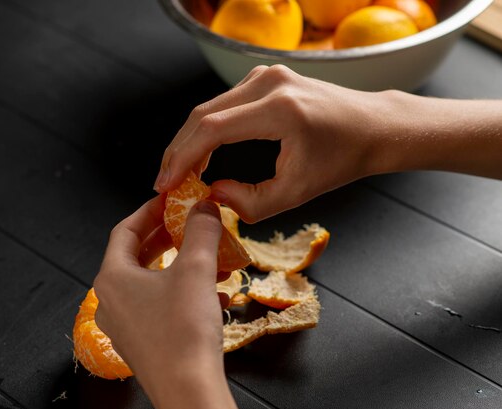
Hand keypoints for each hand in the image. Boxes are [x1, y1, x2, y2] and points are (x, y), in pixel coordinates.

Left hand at [94, 195, 240, 408]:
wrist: (188, 390)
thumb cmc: (183, 331)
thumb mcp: (196, 269)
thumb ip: (201, 230)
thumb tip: (204, 207)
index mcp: (112, 277)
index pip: (126, 230)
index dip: (150, 211)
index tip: (170, 201)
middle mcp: (111, 300)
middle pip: (138, 256)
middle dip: (169, 239)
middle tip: (190, 225)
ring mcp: (124, 324)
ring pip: (153, 283)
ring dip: (183, 267)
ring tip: (212, 261)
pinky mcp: (142, 342)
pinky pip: (160, 307)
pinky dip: (185, 294)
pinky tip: (216, 296)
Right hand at [153, 65, 501, 222]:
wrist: (374, 127)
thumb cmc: (342, 160)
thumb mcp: (299, 192)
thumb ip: (251, 203)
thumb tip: (213, 194)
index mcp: (279, 109)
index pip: (212, 129)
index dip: (182, 158)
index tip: (165, 184)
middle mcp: (269, 83)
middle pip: (203, 114)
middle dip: (178, 150)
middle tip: (164, 181)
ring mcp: (266, 75)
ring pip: (210, 107)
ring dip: (189, 139)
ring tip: (178, 171)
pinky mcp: (266, 78)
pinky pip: (224, 103)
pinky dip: (207, 128)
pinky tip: (200, 152)